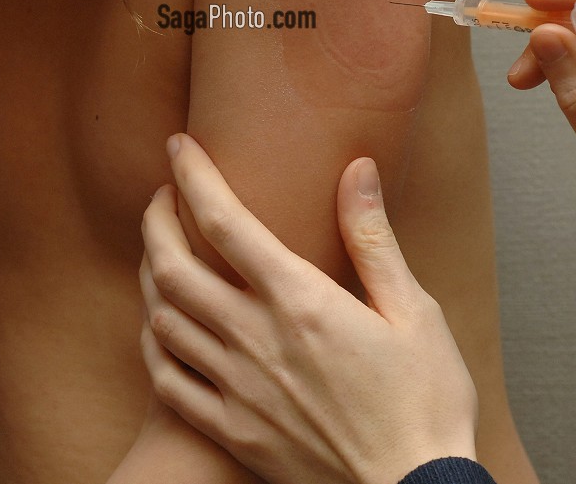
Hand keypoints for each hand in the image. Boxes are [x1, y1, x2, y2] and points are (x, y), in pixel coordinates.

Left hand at [139, 134, 476, 483]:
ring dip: (150, 277)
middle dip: (155, 220)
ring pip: (163, 320)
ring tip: (159, 254)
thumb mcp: (415, 311)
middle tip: (159, 197)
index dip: (193, 176)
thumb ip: (373, 238)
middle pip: (173, 267)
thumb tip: (357, 169)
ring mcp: (237, 389)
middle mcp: (257, 340)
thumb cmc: (425, 403)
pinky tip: (162, 327)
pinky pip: (168, 381)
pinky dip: (155, 342)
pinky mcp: (232, 430)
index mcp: (302, 302)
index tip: (180, 147)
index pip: (225, 222)